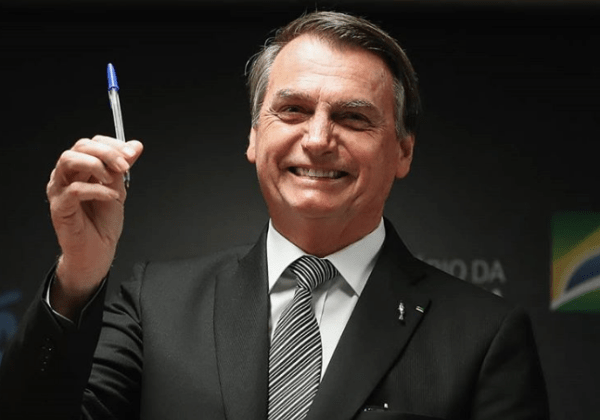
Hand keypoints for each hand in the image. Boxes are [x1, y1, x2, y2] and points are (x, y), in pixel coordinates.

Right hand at [46, 135, 142, 318]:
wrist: (98, 251)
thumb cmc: (103, 222)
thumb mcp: (118, 188)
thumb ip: (123, 167)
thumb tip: (135, 146)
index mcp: (79, 168)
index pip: (90, 143)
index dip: (112, 144)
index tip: (131, 153)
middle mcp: (66, 175)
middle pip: (80, 147)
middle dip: (106, 152)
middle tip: (125, 165)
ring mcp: (59, 189)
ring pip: (69, 160)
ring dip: (96, 164)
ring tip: (113, 178)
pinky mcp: (59, 207)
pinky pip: (75, 190)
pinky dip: (97, 189)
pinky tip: (112, 196)